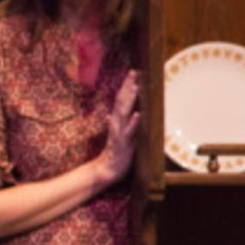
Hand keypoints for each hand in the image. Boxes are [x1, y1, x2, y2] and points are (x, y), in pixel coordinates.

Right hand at [94, 70, 139, 186]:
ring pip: (124, 113)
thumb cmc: (114, 153)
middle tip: (133, 74)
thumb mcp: (114, 136)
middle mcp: (117, 124)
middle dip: (127, 88)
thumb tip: (109, 115)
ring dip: (129, 100)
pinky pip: (128, 132)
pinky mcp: (123, 143)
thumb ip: (113, 125)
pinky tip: (137, 114)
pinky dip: (133, 122)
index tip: (131, 73)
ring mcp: (119, 133)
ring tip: (135, 88)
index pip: (120, 100)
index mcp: (116, 122)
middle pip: (121, 103)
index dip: (126, 87)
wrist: (107, 170)